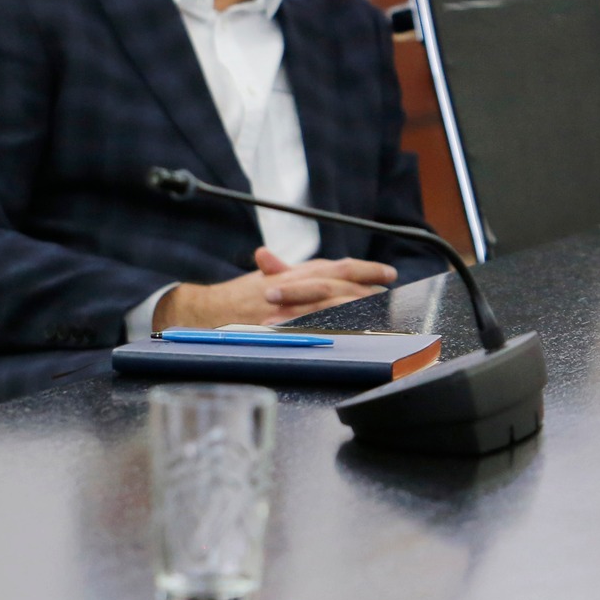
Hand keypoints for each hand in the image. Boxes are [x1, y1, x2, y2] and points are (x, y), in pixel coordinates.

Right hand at [154, 247, 397, 329]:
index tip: (387, 273)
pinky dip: (341, 328)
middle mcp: (296, 287)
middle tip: (392, 290)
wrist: (208, 312)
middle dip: (370, 286)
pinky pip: (319, 328)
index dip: (365, 269)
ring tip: (384, 309)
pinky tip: (359, 332)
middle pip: (342, 284)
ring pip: (336, 304)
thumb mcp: (264, 278)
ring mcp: (291, 308)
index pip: (337, 267)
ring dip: (361, 306)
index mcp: (294, 273)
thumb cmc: (236, 297)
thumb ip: (290, 272)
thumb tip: (316, 269)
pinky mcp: (285, 328)